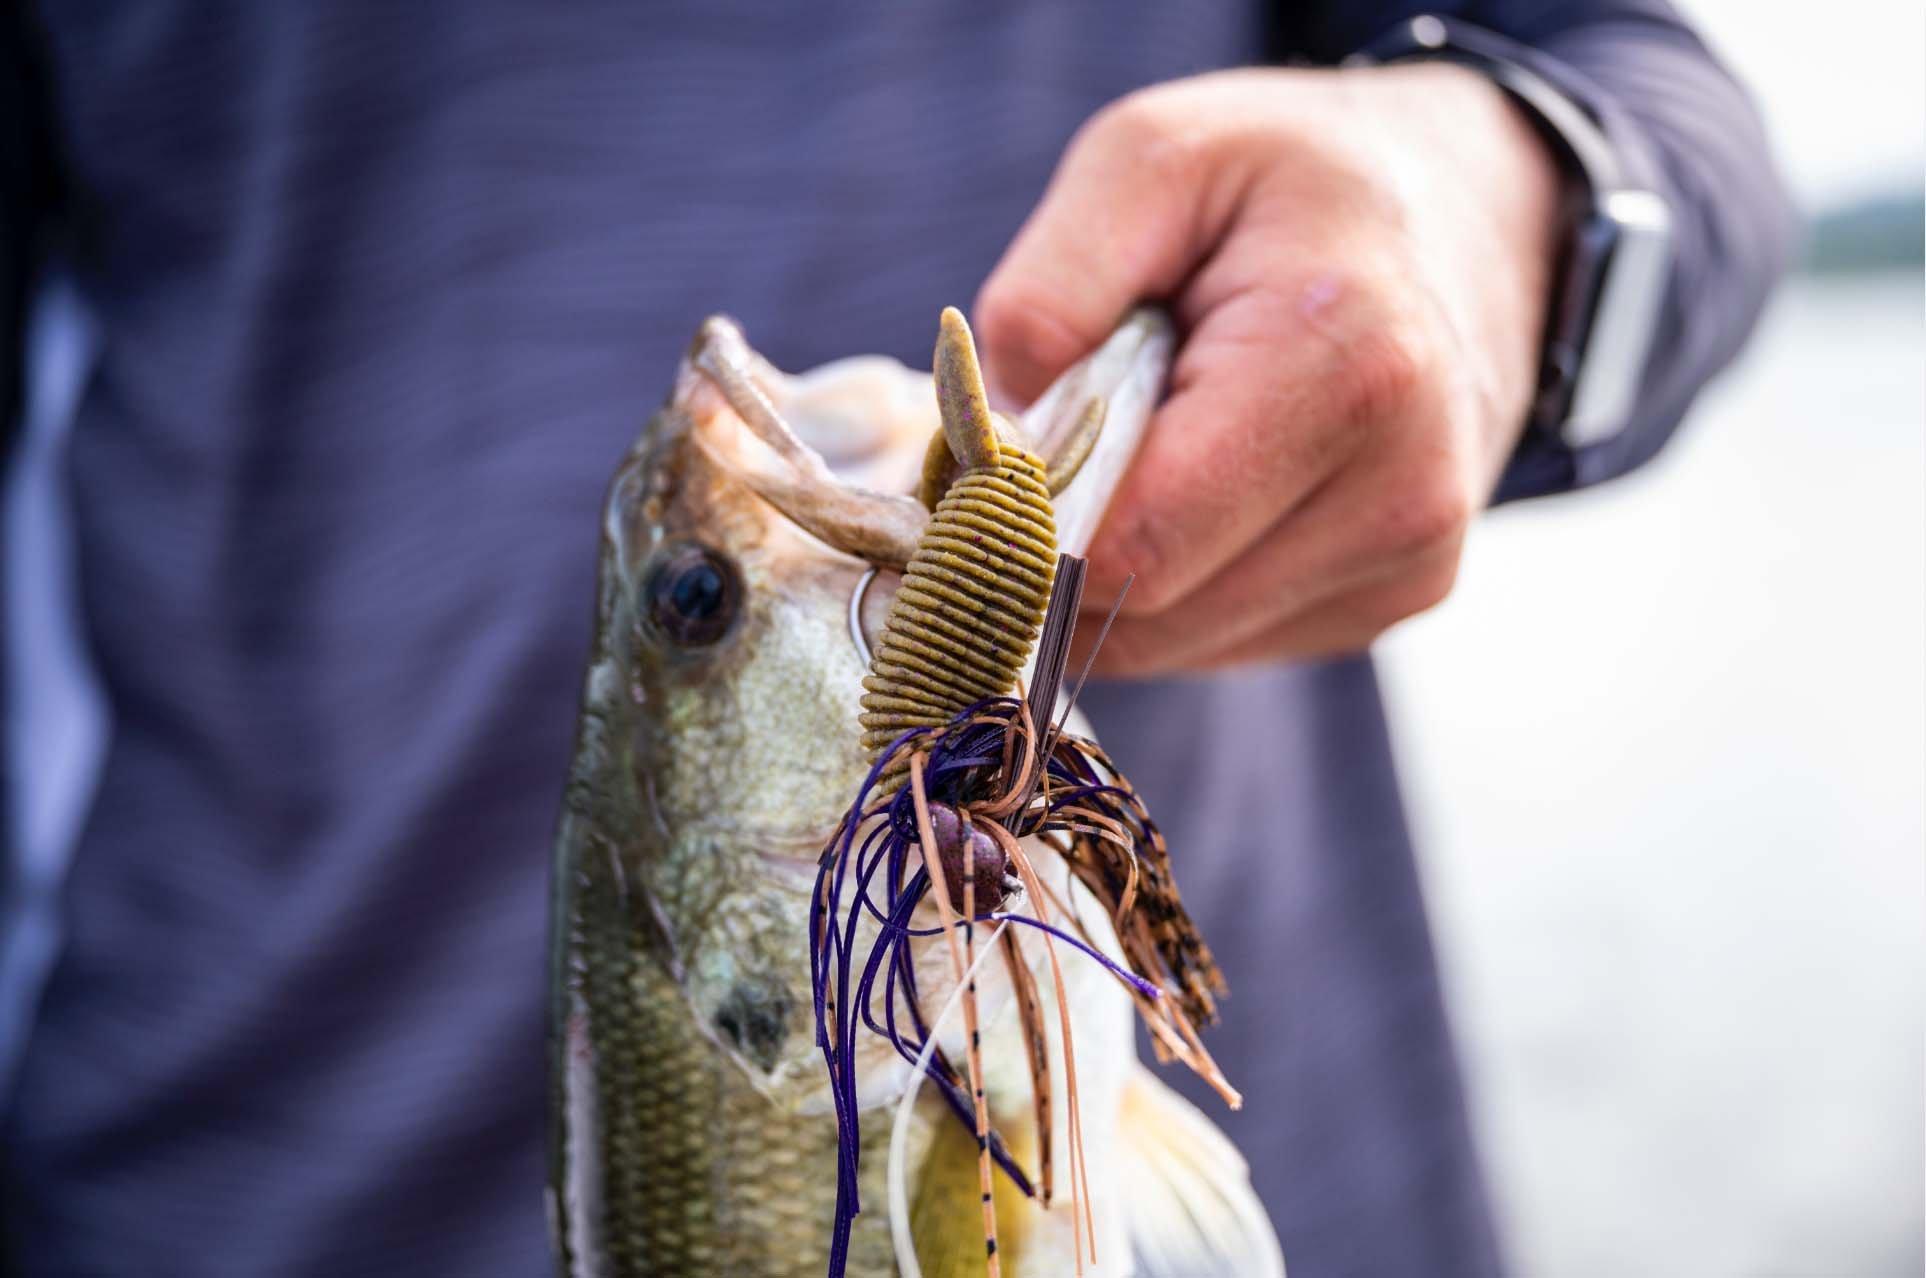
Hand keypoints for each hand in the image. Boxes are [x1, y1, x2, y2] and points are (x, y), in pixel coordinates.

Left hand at [975, 65, 1562, 673]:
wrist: (1473, 218)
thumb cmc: (1290, 183)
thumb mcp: (1153, 158)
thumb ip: (1051, 292)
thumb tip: (994, 446)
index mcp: (1346, 366)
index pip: (1136, 539)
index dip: (1026, 521)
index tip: (978, 464)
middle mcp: (1400, 492)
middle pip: (1149, 606)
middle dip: (1062, 543)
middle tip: (1046, 445)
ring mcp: (1407, 564)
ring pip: (1175, 641)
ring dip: (1113, 568)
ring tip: (1138, 448)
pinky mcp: (1391, 603)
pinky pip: (1218, 640)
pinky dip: (1171, 581)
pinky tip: (1197, 486)